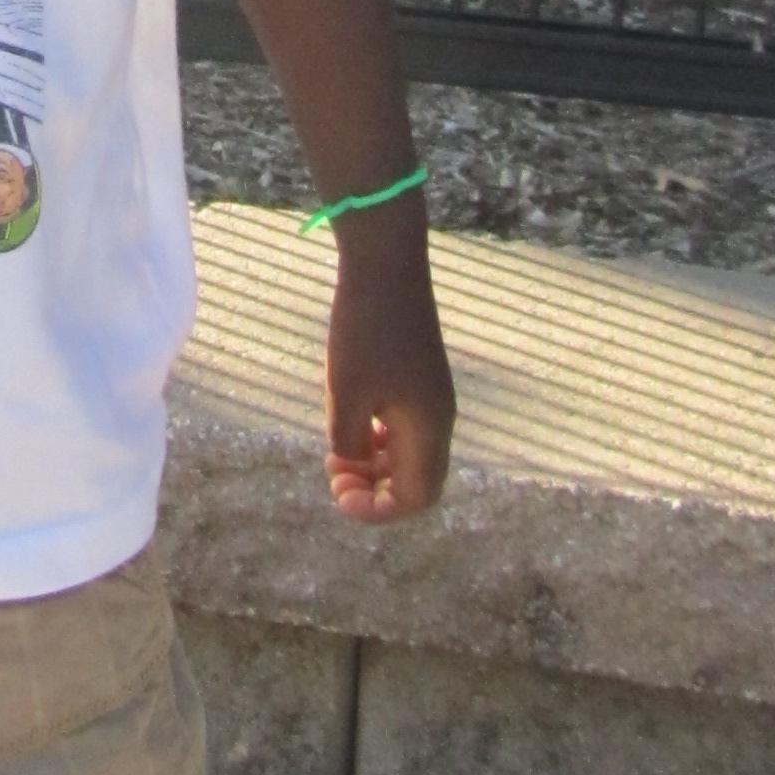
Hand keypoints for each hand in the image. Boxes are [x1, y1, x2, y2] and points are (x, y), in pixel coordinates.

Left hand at [323, 242, 454, 522]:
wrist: (386, 264)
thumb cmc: (363, 329)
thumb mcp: (345, 394)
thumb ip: (348, 443)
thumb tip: (351, 464)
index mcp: (429, 428)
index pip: (416, 498)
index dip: (377, 510)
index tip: (337, 492)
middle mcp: (439, 418)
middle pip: (418, 483)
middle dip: (377, 493)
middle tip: (334, 478)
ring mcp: (433, 397)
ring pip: (411, 457)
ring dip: (375, 468)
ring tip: (335, 457)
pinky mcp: (421, 378)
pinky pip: (407, 430)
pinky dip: (379, 442)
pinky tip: (349, 429)